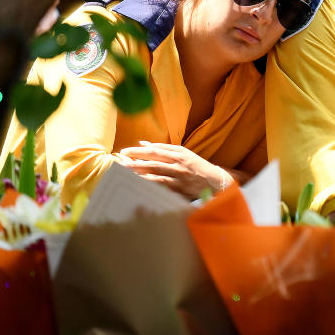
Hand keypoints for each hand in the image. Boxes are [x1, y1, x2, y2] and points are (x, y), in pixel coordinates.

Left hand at [117, 141, 231, 198]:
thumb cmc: (196, 166)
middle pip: (153, 163)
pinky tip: (139, 186)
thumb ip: (163, 148)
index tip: (124, 152)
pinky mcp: (180, 190)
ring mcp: (179, 178)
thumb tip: (143, 144)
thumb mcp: (183, 153)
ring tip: (125, 174)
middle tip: (120, 163)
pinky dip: (150, 186)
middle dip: (135, 163)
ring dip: (140, 175)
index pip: (154, 151)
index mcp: (179, 154)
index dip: (138, 151)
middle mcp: (179, 165)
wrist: (214, 181)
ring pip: (156, 176)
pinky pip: (162, 188)